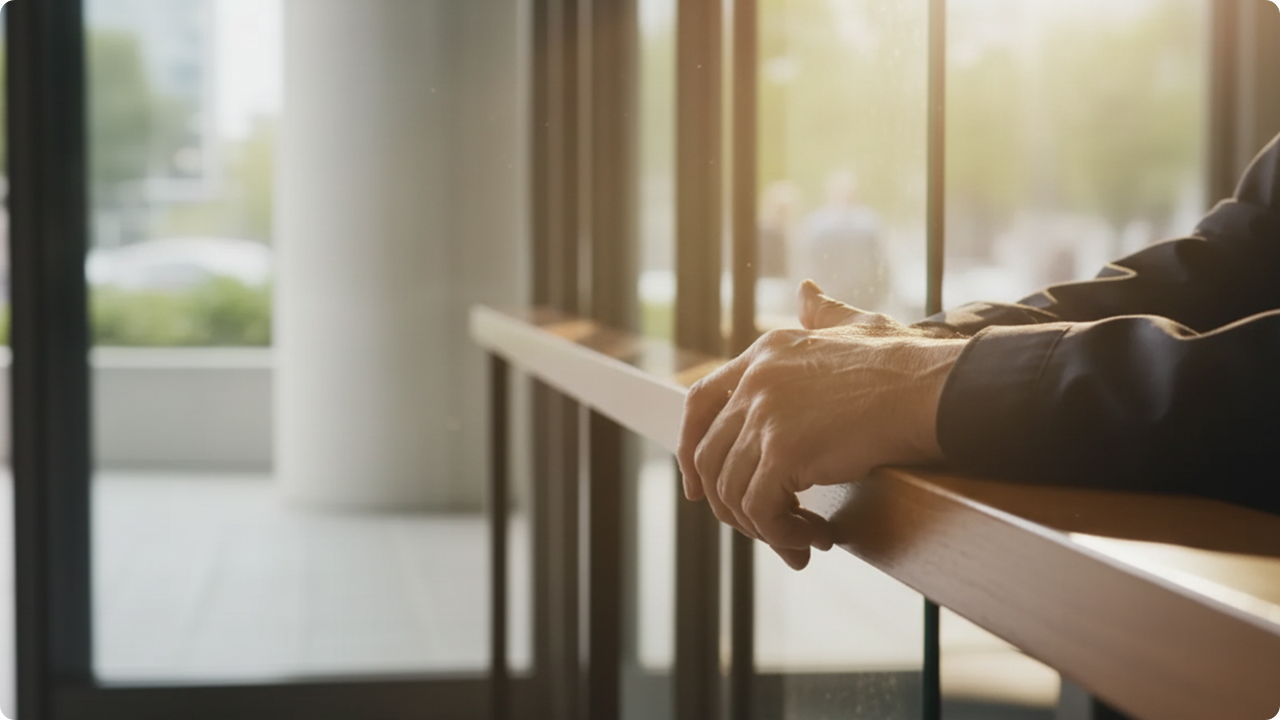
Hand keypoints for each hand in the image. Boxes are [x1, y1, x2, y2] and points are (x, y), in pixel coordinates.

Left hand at [676, 281, 966, 568]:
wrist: (931, 388)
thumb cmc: (905, 362)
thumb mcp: (855, 325)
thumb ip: (824, 313)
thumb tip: (807, 291)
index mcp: (765, 352)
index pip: (700, 400)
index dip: (691, 445)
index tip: (696, 484)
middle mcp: (756, 381)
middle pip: (709, 455)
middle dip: (725, 501)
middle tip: (761, 526)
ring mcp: (766, 415)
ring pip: (731, 490)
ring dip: (762, 526)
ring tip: (800, 539)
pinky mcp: (784, 451)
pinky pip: (760, 509)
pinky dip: (781, 534)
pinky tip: (815, 538)